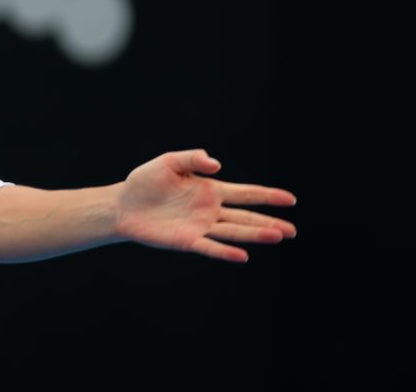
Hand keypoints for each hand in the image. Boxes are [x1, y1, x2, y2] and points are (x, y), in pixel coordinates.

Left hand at [116, 149, 296, 261]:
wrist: (123, 204)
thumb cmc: (145, 181)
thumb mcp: (169, 162)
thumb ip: (193, 159)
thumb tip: (217, 164)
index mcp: (209, 190)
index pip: (245, 194)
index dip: (267, 196)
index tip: (290, 199)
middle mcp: (210, 210)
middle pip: (246, 216)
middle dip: (269, 221)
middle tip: (292, 230)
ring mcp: (200, 226)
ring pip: (234, 232)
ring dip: (255, 234)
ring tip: (277, 236)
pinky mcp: (187, 240)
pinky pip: (210, 247)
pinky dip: (226, 252)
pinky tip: (243, 255)